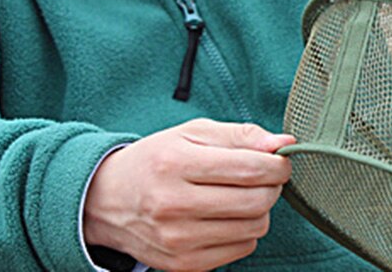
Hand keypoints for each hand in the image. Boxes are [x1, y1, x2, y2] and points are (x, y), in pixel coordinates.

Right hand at [83, 119, 295, 271]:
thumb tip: (283, 143)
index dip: (277, 164)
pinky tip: (227, 215)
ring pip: (254, 228)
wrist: (108, 200)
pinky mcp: (183, 265)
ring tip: (242, 193)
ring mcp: (178, 240)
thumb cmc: (158, 159)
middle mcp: (175, 205)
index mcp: (177, 163)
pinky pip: (241, 249)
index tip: (281, 158)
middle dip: (273, 186)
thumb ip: (241, 135)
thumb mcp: (193, 133)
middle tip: (266, 175)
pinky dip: (245, 231)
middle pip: (256, 201)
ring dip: (260, 209)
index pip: (249, 168)